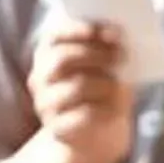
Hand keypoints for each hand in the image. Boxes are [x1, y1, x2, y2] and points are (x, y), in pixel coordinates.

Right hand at [28, 20, 132, 162]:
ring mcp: (46, 105)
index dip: (77, 30)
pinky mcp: (59, 129)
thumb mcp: (107, 65)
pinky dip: (106, 108)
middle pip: (62, 60)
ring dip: (105, 82)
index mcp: (48, 55)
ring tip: (122, 85)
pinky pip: (83, 115)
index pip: (53, 37)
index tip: (105, 30)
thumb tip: (122, 39)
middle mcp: (40, 79)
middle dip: (96, 54)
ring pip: (75, 87)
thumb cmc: (104, 88)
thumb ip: (109, 48)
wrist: (99, 132)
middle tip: (122, 55)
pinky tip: (118, 108)